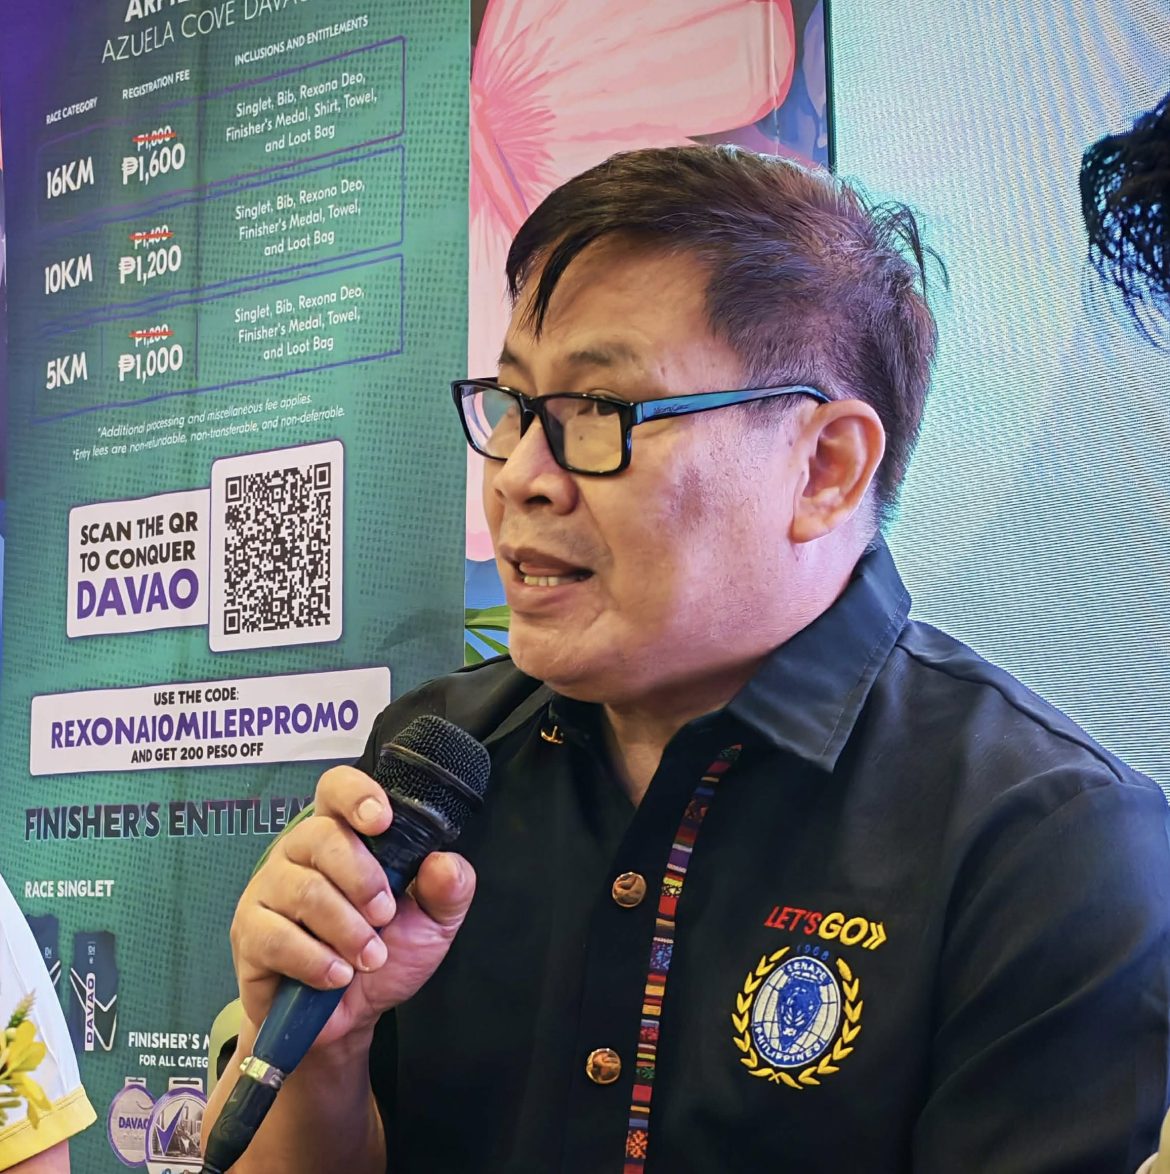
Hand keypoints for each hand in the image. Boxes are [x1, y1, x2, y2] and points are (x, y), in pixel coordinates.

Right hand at [229, 765, 475, 1048]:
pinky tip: (338, 976)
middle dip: (362, 880)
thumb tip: (444, 863)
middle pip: (322, 836)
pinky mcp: (250, 932)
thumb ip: (449, 890)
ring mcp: (270, 888)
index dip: (356, 795)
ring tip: (370, 958)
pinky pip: (277, 936)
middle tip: (384, 917)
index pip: (337, 788)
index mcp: (344, 833)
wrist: (348, 1019)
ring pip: (304, 890)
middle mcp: (301, 850)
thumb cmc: (387, 953)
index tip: (382, 821)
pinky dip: (316, 960)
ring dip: (346, 928)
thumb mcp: (433, 923)